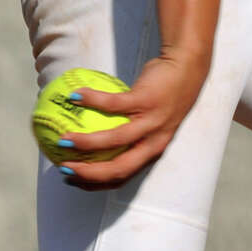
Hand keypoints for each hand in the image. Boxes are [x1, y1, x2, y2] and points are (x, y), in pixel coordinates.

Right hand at [55, 50, 208, 189]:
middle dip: (89, 174)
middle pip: (119, 169)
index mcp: (153, 150)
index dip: (97, 184)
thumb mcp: (152, 119)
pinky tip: (74, 96)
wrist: (187, 67)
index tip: (74, 180)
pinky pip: (113, 103)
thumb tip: (97, 133)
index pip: (123, 177)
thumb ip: (130, 129)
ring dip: (86, 143)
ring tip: (64, 139)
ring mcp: (151, 122)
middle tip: (65, 168)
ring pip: (115, 140)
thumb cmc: (165, 93)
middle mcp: (154, 142)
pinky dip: (92, 101)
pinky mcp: (146, 101)